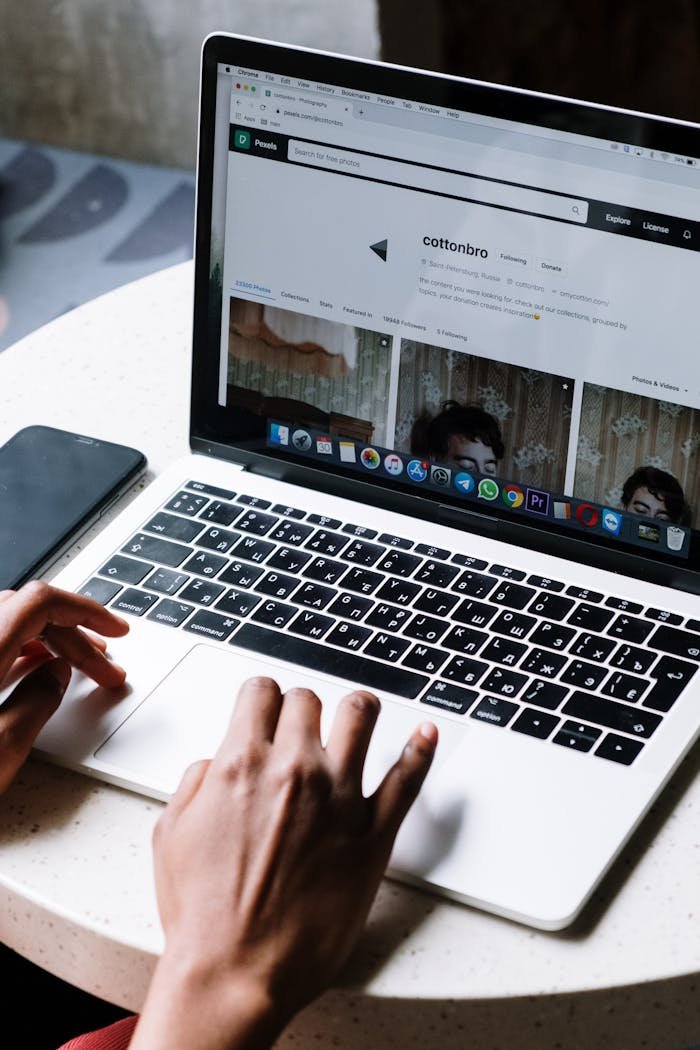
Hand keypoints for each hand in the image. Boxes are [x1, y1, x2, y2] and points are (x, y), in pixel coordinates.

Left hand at [0, 580, 129, 792]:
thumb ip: (36, 702)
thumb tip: (55, 675)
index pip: (41, 602)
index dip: (86, 610)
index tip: (114, 630)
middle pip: (26, 613)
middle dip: (73, 635)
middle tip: (107, 668)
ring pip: (5, 626)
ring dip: (46, 641)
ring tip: (78, 668)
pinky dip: (17, 650)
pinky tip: (34, 674)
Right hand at [133, 677, 437, 1049]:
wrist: (236, 972)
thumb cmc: (203, 915)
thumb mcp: (172, 833)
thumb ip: (195, 782)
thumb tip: (215, 763)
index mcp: (242, 764)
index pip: (262, 691)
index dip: (263, 698)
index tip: (268, 708)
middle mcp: (294, 770)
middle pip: (309, 699)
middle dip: (302, 710)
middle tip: (302, 728)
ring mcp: (339, 798)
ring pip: (361, 715)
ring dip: (356, 711)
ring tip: (357, 717)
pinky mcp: (373, 833)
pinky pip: (408, 777)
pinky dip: (421, 749)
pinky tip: (425, 735)